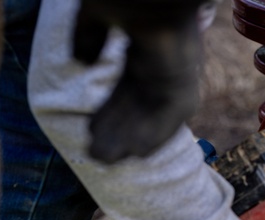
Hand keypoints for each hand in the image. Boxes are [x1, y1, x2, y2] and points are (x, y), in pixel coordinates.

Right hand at [72, 0, 204, 162]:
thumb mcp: (98, 15)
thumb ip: (88, 36)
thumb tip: (81, 61)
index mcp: (146, 47)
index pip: (127, 86)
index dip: (108, 109)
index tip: (91, 126)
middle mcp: (163, 65)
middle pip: (136, 107)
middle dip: (116, 130)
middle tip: (97, 152)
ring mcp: (176, 77)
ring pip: (150, 117)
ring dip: (129, 140)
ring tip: (106, 160)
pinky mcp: (184, 89)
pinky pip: (168, 121)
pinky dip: (153, 137)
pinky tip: (137, 154)